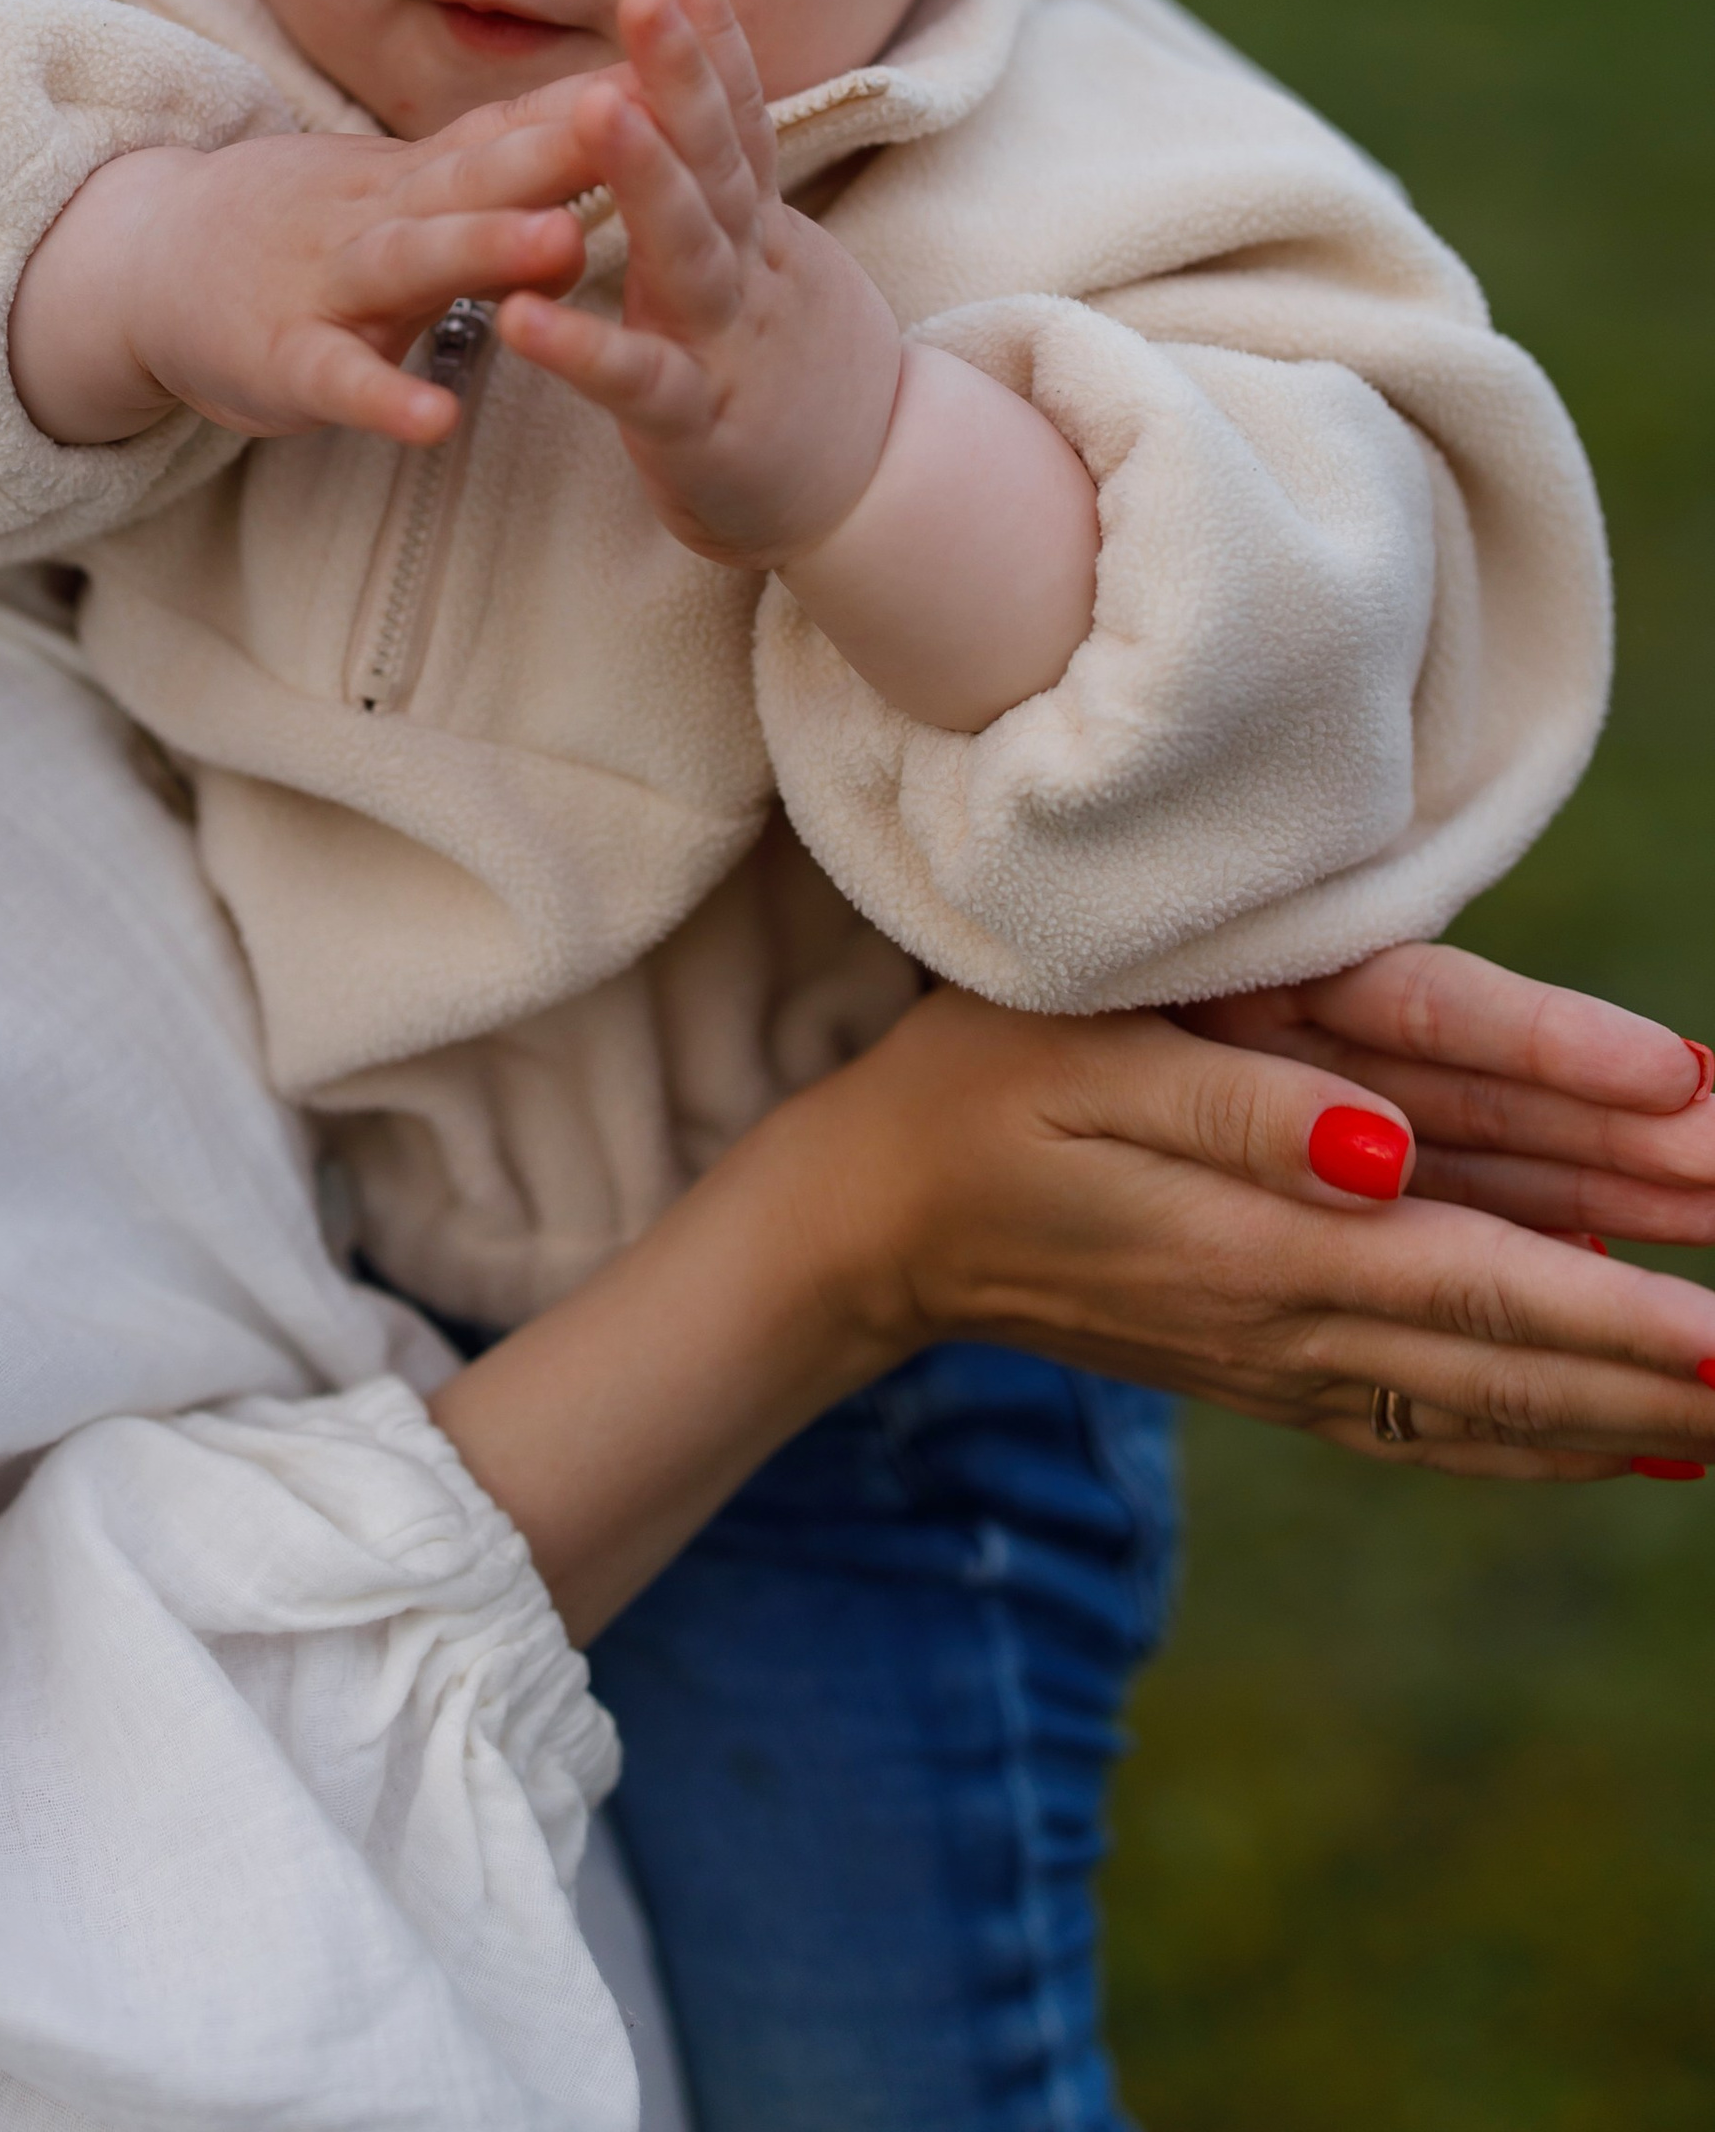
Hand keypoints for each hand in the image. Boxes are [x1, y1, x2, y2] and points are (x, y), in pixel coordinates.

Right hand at [8, 103, 593, 449]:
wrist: (150, 261)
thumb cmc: (312, 233)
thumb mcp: (410, 196)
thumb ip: (509, 183)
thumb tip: (625, 155)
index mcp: (425, 175)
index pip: (522, 125)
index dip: (602, 97)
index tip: (690, 55)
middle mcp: (384, 211)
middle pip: (482, 172)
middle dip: (563, 148)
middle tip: (646, 117)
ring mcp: (328, 282)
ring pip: (413, 259)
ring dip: (485, 249)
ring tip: (560, 242)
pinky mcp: (281, 359)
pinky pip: (335, 381)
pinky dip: (381, 399)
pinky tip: (433, 421)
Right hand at [433, 983, 1714, 1644]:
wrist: (869, 1225)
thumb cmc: (970, 1097)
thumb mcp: (1088, 1065)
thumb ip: (1243, 1112)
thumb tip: (1389, 1154)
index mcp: (1261, 1239)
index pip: (1480, 1280)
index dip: (1618, 1312)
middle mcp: (1292, 1318)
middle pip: (1511, 1354)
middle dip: (1662, 1362)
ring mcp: (1280, 1354)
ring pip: (1487, 1400)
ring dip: (1624, 1407)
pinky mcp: (1263, 1361)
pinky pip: (1432, 1418)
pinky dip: (1539, 1437)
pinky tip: (1618, 1441)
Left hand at [492, 0, 1098, 728]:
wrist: (863, 498)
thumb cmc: (782, 367)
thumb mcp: (767, 260)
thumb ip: (730, 183)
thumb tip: (704, 86)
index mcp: (755, 228)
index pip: (739, 116)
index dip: (713, 39)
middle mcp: (749, 267)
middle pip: (721, 155)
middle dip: (684, 70)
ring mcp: (727, 342)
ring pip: (689, 249)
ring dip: (645, 178)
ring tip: (600, 110)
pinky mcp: (695, 424)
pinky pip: (635, 381)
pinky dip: (582, 349)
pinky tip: (521, 319)